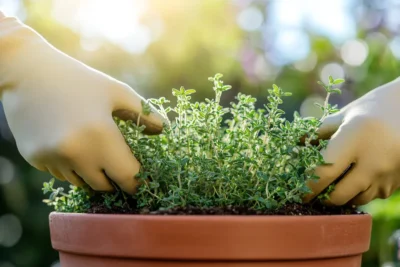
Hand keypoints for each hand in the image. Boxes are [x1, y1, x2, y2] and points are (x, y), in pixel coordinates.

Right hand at [0, 16, 163, 193]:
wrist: (27, 71)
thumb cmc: (80, 80)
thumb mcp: (116, 91)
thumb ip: (144, 113)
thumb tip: (164, 131)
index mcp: (101, 136)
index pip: (127, 176)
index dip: (138, 181)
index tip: (143, 180)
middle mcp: (75, 153)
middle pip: (104, 186)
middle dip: (115, 181)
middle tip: (120, 168)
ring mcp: (52, 158)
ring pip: (82, 183)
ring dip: (93, 175)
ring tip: (96, 154)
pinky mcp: (34, 158)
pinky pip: (61, 173)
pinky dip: (71, 167)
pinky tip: (71, 145)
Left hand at [303, 77, 399, 205]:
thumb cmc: (375, 108)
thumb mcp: (345, 114)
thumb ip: (319, 131)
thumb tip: (295, 146)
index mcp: (354, 140)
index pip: (323, 173)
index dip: (307, 186)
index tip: (297, 191)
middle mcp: (371, 161)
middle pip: (338, 195)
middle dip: (321, 197)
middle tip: (312, 192)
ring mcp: (386, 175)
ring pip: (355, 199)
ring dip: (340, 196)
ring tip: (333, 185)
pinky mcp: (396, 182)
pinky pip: (371, 196)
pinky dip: (359, 192)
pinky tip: (355, 178)